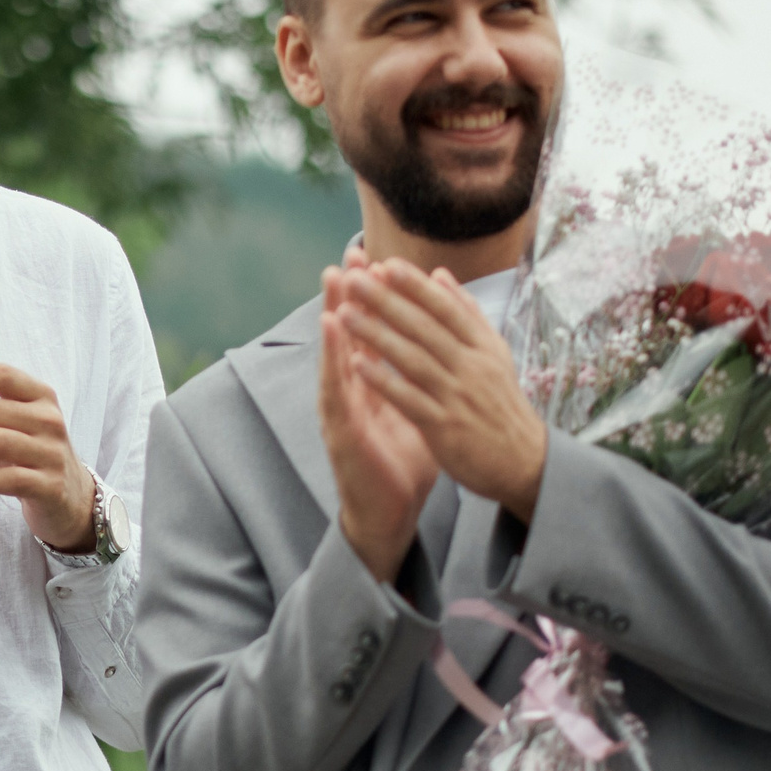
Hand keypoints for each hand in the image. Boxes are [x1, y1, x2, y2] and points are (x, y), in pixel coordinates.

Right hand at [320, 249, 439, 580]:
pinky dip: (333, 362)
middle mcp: (352, 393)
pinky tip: (333, 336)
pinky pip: (335, 392)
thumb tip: (438, 349)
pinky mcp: (340, 433)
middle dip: (348, 296)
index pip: (372, 333)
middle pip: (348, 337)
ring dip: (333, 319)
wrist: (389, 514)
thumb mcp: (417, 411)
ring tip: (333, 285)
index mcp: (374, 386)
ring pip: (335, 357)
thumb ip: (420, 379)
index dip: (374, 299)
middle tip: (349, 256)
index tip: (378, 260)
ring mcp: (341, 411)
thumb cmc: (402, 464)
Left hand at [338, 256, 548, 520]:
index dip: (414, 286)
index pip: (445, 308)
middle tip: (354, 278)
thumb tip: (439, 274)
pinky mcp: (444, 425)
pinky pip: (408, 399)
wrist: (523, 461)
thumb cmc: (500, 403)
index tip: (385, 264)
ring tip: (345, 314)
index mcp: (483, 346)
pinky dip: (382, 380)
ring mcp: (457, 395)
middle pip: (424, 328)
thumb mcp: (493, 353)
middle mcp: (472, 366)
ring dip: (377, 335)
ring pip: (412, 359)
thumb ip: (465, 313)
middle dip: (387, 301)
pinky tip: (355, 364)